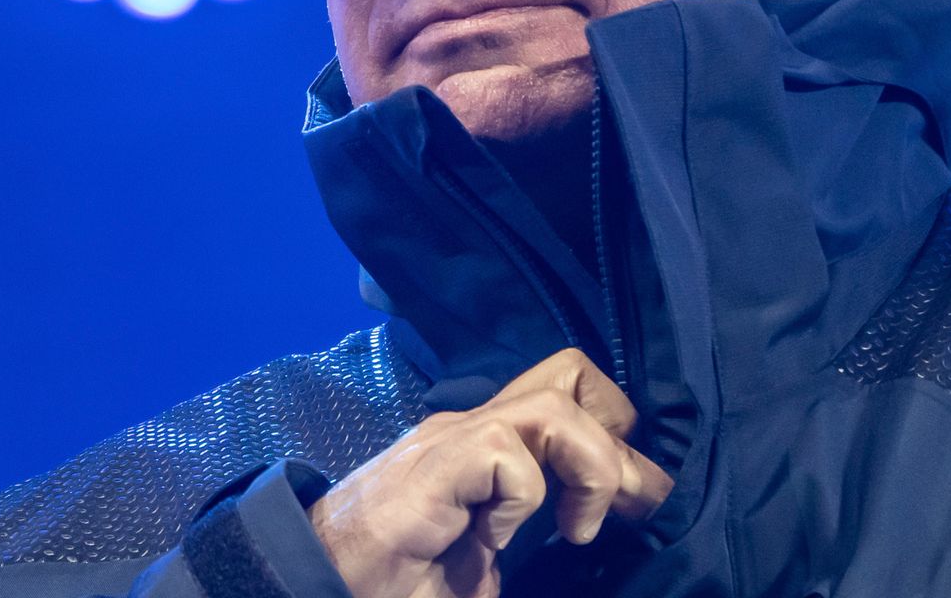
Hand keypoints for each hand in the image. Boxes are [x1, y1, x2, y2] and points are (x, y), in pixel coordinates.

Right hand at [306, 348, 671, 597]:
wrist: (320, 577)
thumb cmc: (392, 576)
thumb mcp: (479, 561)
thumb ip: (521, 539)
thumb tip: (580, 537)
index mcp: (486, 444)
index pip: (566, 396)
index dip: (614, 437)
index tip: (629, 504)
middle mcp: (472, 427)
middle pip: (572, 373)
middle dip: (618, 434)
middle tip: (630, 503)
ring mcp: (452, 439)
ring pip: (554, 403)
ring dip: (591, 466)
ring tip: (581, 526)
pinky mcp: (434, 464)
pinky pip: (507, 454)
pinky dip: (523, 500)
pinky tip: (494, 540)